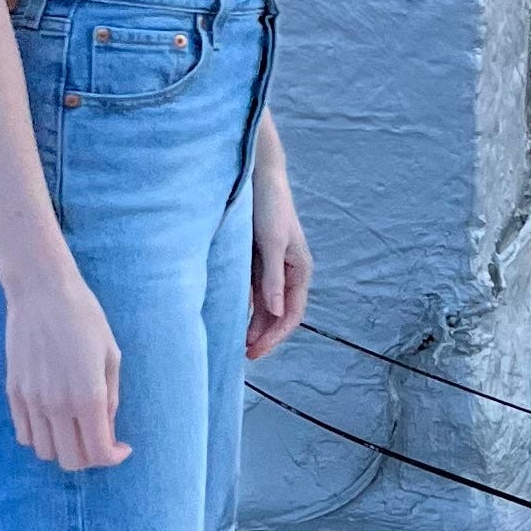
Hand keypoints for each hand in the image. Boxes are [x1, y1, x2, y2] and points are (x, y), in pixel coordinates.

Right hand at [4, 262, 129, 471]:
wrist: (41, 292)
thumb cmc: (84, 317)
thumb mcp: (111, 355)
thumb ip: (110, 397)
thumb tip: (108, 428)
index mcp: (87, 396)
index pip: (98, 452)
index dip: (113, 457)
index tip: (121, 447)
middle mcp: (57, 406)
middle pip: (71, 460)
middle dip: (90, 457)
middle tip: (100, 439)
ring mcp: (31, 401)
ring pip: (44, 452)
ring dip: (64, 448)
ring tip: (76, 429)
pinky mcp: (13, 393)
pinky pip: (24, 434)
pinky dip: (40, 437)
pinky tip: (53, 420)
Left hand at [248, 125, 310, 359]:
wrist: (257, 174)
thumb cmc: (269, 205)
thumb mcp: (271, 242)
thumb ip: (272, 278)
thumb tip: (276, 314)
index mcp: (299, 269)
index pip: (291, 313)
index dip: (275, 336)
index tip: (255, 352)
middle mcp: (287, 271)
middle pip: (278, 314)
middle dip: (264, 336)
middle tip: (242, 356)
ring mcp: (271, 267)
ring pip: (264, 306)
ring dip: (253, 325)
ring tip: (235, 344)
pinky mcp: (256, 260)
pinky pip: (252, 292)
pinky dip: (244, 308)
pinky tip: (230, 319)